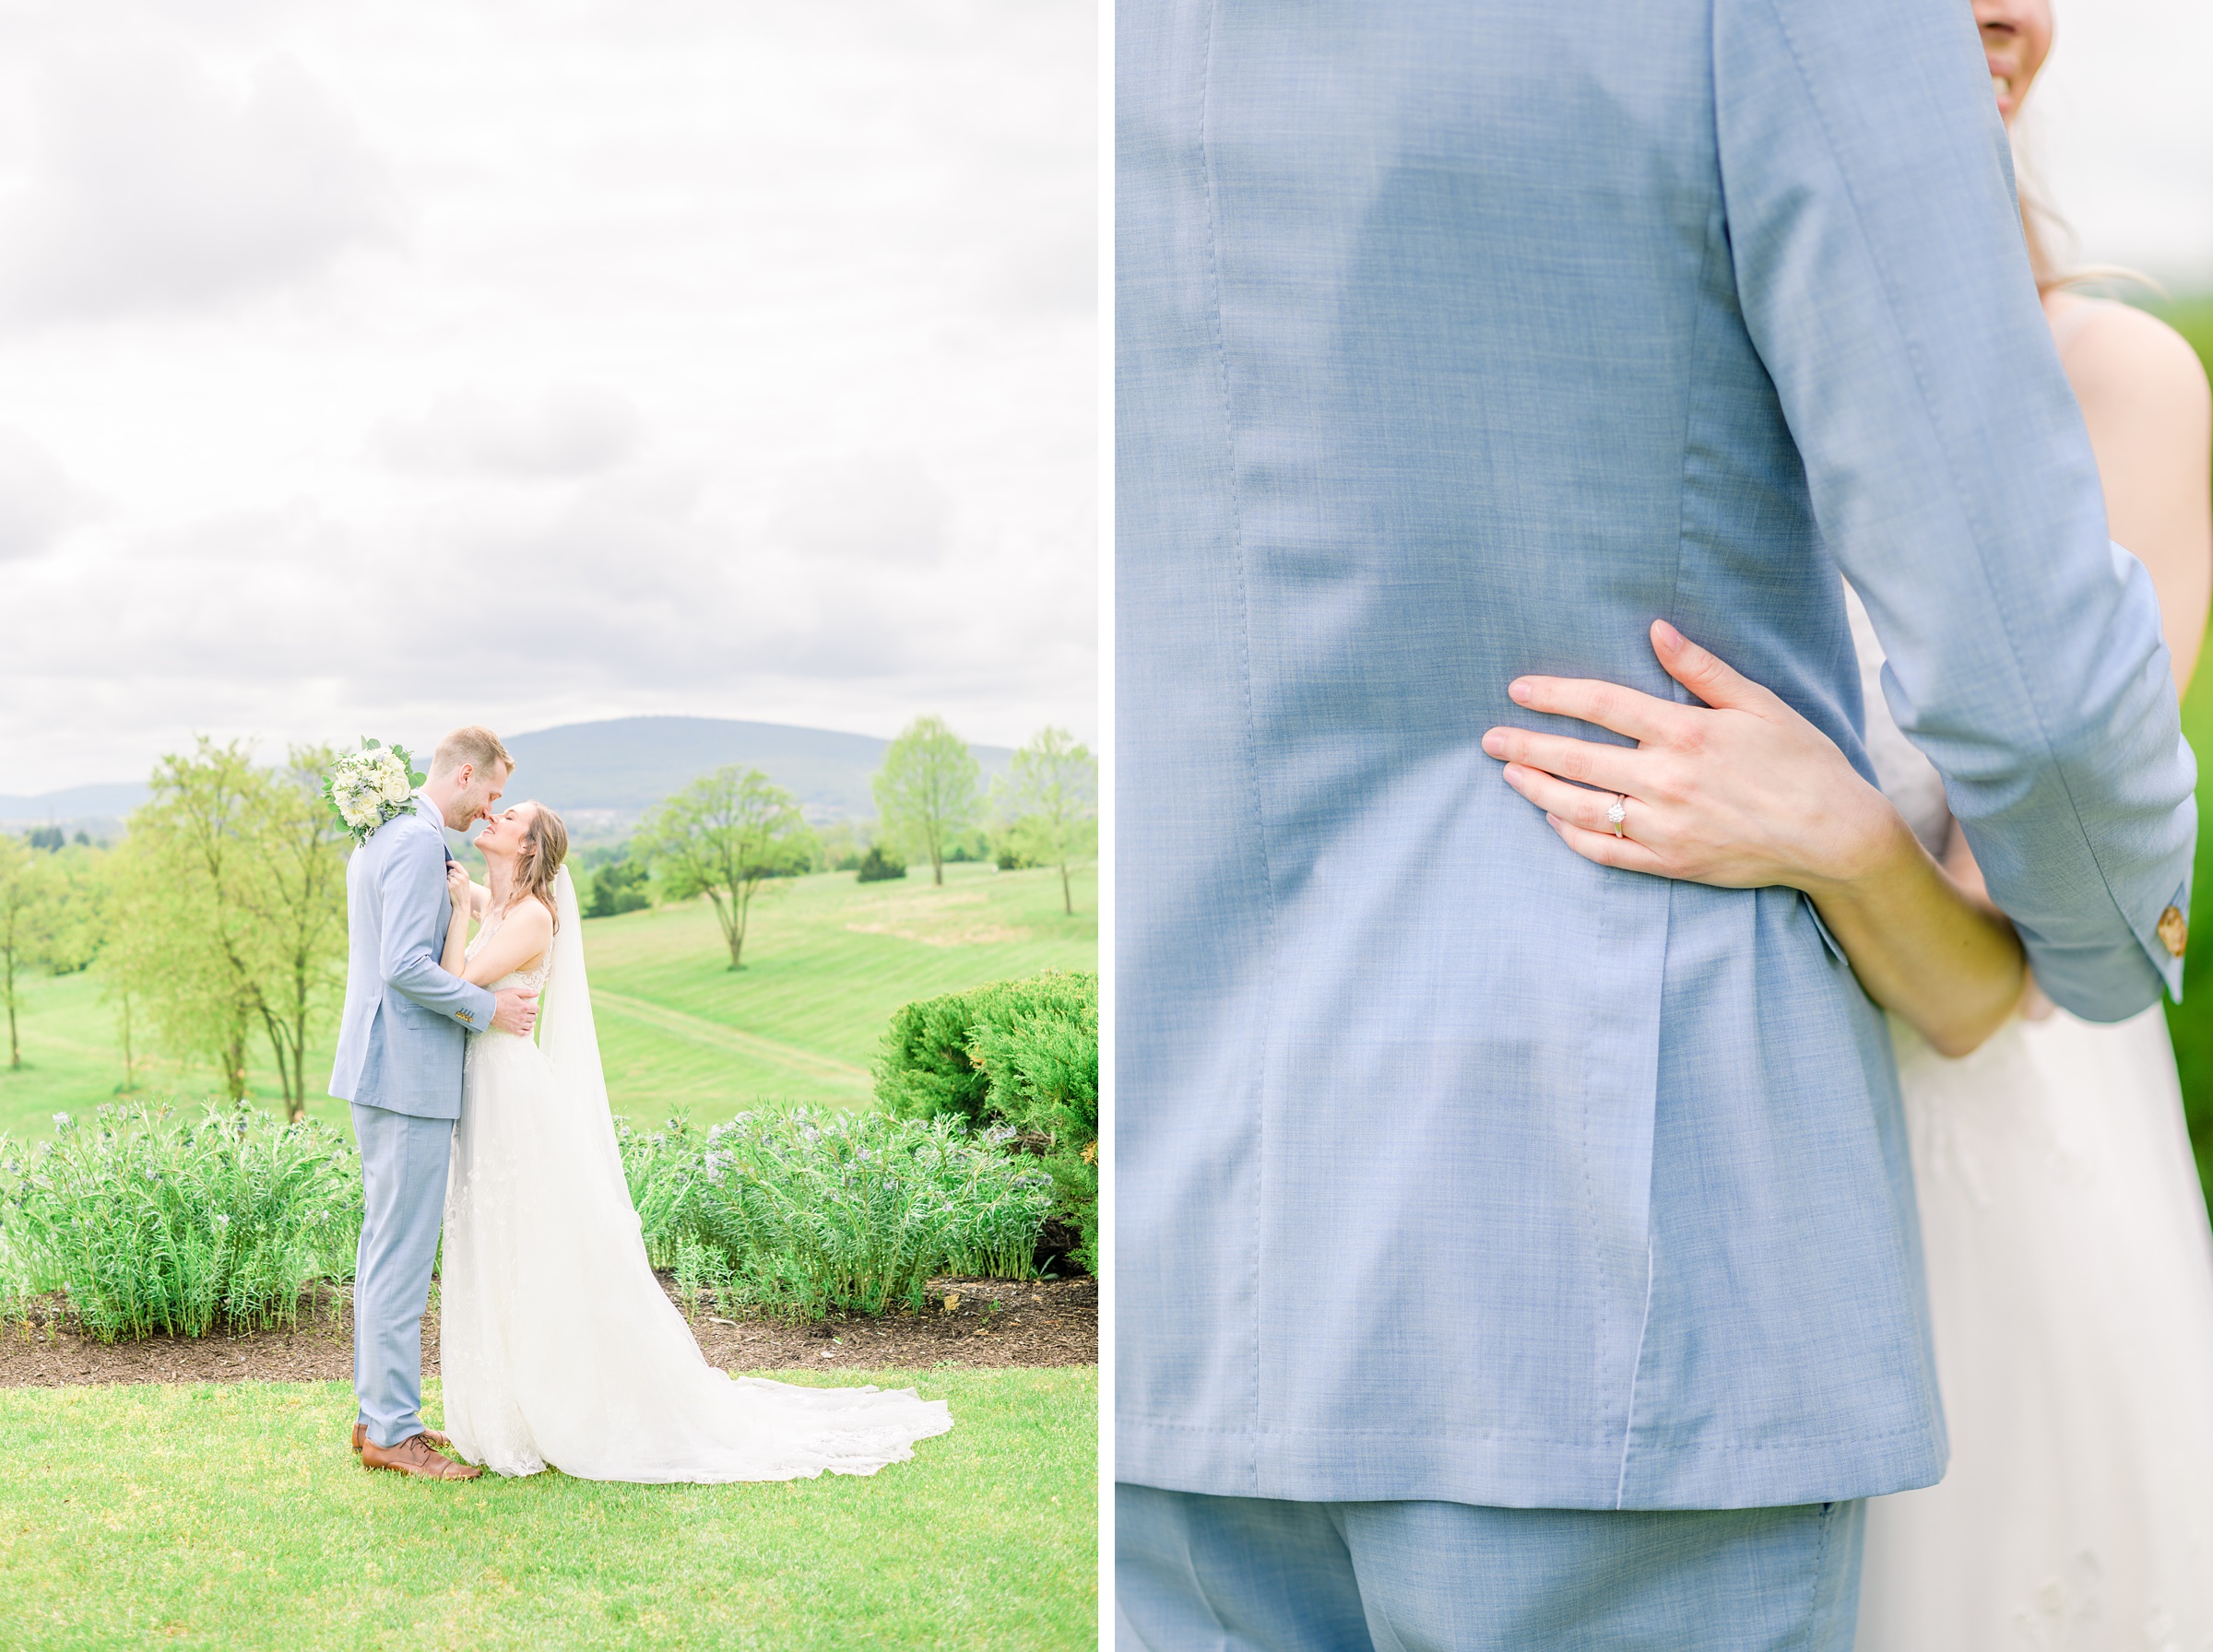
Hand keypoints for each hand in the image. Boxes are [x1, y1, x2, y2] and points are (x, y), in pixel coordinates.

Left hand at [445, 862, 471, 914]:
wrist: (462, 903)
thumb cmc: (463, 892)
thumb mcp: (465, 882)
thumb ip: (460, 874)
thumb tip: (450, 868)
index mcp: (466, 875)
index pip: (457, 864)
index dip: (450, 862)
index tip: (446, 862)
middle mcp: (461, 877)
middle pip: (451, 871)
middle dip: (449, 874)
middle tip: (451, 882)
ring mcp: (455, 882)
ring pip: (447, 876)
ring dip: (447, 879)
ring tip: (451, 886)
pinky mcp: (450, 886)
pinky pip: (444, 881)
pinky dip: (445, 884)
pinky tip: (449, 889)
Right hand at [491, 988, 538, 1036]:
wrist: (488, 1008)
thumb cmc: (500, 998)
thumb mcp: (513, 991)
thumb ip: (527, 992)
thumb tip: (537, 993)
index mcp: (524, 1007)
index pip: (537, 1009)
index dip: (535, 1007)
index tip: (531, 1007)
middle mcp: (522, 1017)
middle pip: (534, 1017)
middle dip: (532, 1014)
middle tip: (528, 1012)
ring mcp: (518, 1024)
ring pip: (530, 1025)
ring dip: (530, 1022)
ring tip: (527, 1019)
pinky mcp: (512, 1030)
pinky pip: (524, 1033)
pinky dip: (527, 1031)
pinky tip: (526, 1028)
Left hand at [1481, 620, 1910, 894]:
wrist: (1836, 836)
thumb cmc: (1803, 762)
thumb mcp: (1759, 704)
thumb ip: (1702, 669)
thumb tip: (1656, 631)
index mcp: (1686, 734)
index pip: (1602, 706)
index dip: (1554, 696)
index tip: (1517, 691)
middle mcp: (1666, 781)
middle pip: (1576, 759)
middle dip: (1525, 747)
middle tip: (1488, 740)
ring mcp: (1664, 827)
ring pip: (1580, 808)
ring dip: (1537, 790)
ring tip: (1509, 776)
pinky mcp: (1670, 862)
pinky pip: (1605, 851)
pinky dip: (1573, 835)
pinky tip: (1554, 820)